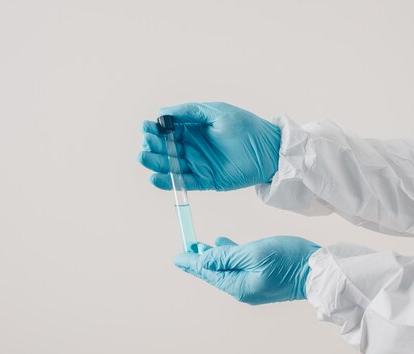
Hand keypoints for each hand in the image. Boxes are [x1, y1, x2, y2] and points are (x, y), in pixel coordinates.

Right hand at [139, 102, 280, 190]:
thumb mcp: (216, 112)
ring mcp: (198, 164)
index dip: (155, 129)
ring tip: (144, 158)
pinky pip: (184, 182)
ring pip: (172, 165)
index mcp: (193, 129)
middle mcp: (193, 147)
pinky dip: (170, 182)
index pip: (167, 130)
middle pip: (166, 148)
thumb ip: (190, 111)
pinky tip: (156, 178)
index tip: (145, 128)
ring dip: (156, 163)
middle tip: (145, 144)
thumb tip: (163, 112)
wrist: (269, 150)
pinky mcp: (206, 180)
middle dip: (153, 146)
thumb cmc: (246, 127)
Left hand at [174, 236, 319, 304]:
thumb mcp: (253, 253)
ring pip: (227, 270)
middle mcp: (243, 290)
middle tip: (187, 247)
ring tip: (201, 245)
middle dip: (200, 260)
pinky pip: (239, 268)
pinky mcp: (263, 281)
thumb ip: (226, 256)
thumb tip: (201, 260)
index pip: (208, 273)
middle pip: (216, 273)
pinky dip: (230, 257)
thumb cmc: (289, 259)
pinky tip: (225, 245)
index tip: (177, 256)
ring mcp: (254, 287)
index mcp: (238, 286)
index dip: (192, 263)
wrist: (319, 270)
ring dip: (215, 257)